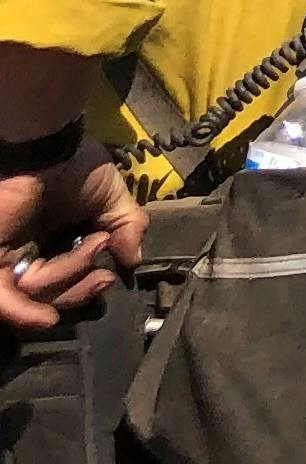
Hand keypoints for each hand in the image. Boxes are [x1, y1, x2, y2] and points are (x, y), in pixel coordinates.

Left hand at [0, 150, 141, 332]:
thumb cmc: (76, 164)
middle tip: (103, 275)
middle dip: (81, 290)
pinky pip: (3, 298)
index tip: (110, 275)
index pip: (66, 282)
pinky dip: (22, 312)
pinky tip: (45, 317)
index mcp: (54, 241)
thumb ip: (127, 227)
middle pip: (51, 296)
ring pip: (34, 296)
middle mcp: (28, 253)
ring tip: (90, 249)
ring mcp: (8, 258)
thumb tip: (135, 261)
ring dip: (66, 283)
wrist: (49, 146)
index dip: (88, 287)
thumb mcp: (112, 197)